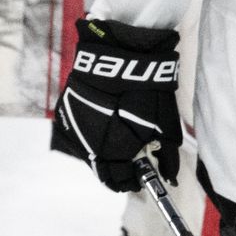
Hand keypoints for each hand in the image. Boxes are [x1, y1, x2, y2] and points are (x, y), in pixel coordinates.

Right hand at [52, 19, 181, 192]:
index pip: (119, 181)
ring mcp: (74, 128)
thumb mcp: (164, 123)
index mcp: (114, 150)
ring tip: (116, 141)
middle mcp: (89, 144)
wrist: (118, 54)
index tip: (140, 177)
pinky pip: (78, 135)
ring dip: (102, 153)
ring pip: (88, 154)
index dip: (131, 181)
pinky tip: (102, 127)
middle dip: (116, 169)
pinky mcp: (66, 113)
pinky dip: (90, 136)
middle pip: (101, 170)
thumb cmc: (147, 89)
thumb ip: (166, 155)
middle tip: (129, 161)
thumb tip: (170, 178)